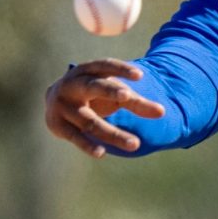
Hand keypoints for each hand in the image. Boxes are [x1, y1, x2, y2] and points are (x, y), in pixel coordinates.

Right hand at [44, 58, 164, 157]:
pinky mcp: (57, 124)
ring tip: (136, 144)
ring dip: (112, 133)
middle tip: (128, 96)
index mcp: (87, 70)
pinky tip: (102, 153)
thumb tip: (162, 112)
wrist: (55, 98)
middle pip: (93, 87)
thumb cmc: (93, 93)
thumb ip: (135, 101)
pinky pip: (75, 136)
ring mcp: (63, 105)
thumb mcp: (112, 92)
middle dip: (110, 90)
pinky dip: (88, 145)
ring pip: (90, 120)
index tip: (141, 75)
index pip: (105, 65)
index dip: (121, 69)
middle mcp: (72, 85)